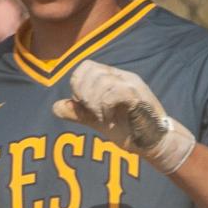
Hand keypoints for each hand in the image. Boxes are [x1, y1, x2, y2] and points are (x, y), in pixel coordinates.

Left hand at [53, 58, 195, 174]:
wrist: (152, 142)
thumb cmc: (127, 129)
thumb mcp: (97, 120)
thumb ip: (78, 113)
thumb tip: (55, 107)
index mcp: (112, 78)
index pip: (85, 66)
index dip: (77, 83)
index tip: (81, 103)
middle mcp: (122, 76)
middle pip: (91, 70)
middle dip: (83, 93)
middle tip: (91, 111)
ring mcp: (132, 85)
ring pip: (102, 80)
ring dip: (95, 102)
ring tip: (102, 117)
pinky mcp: (139, 97)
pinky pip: (115, 92)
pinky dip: (106, 107)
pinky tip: (110, 119)